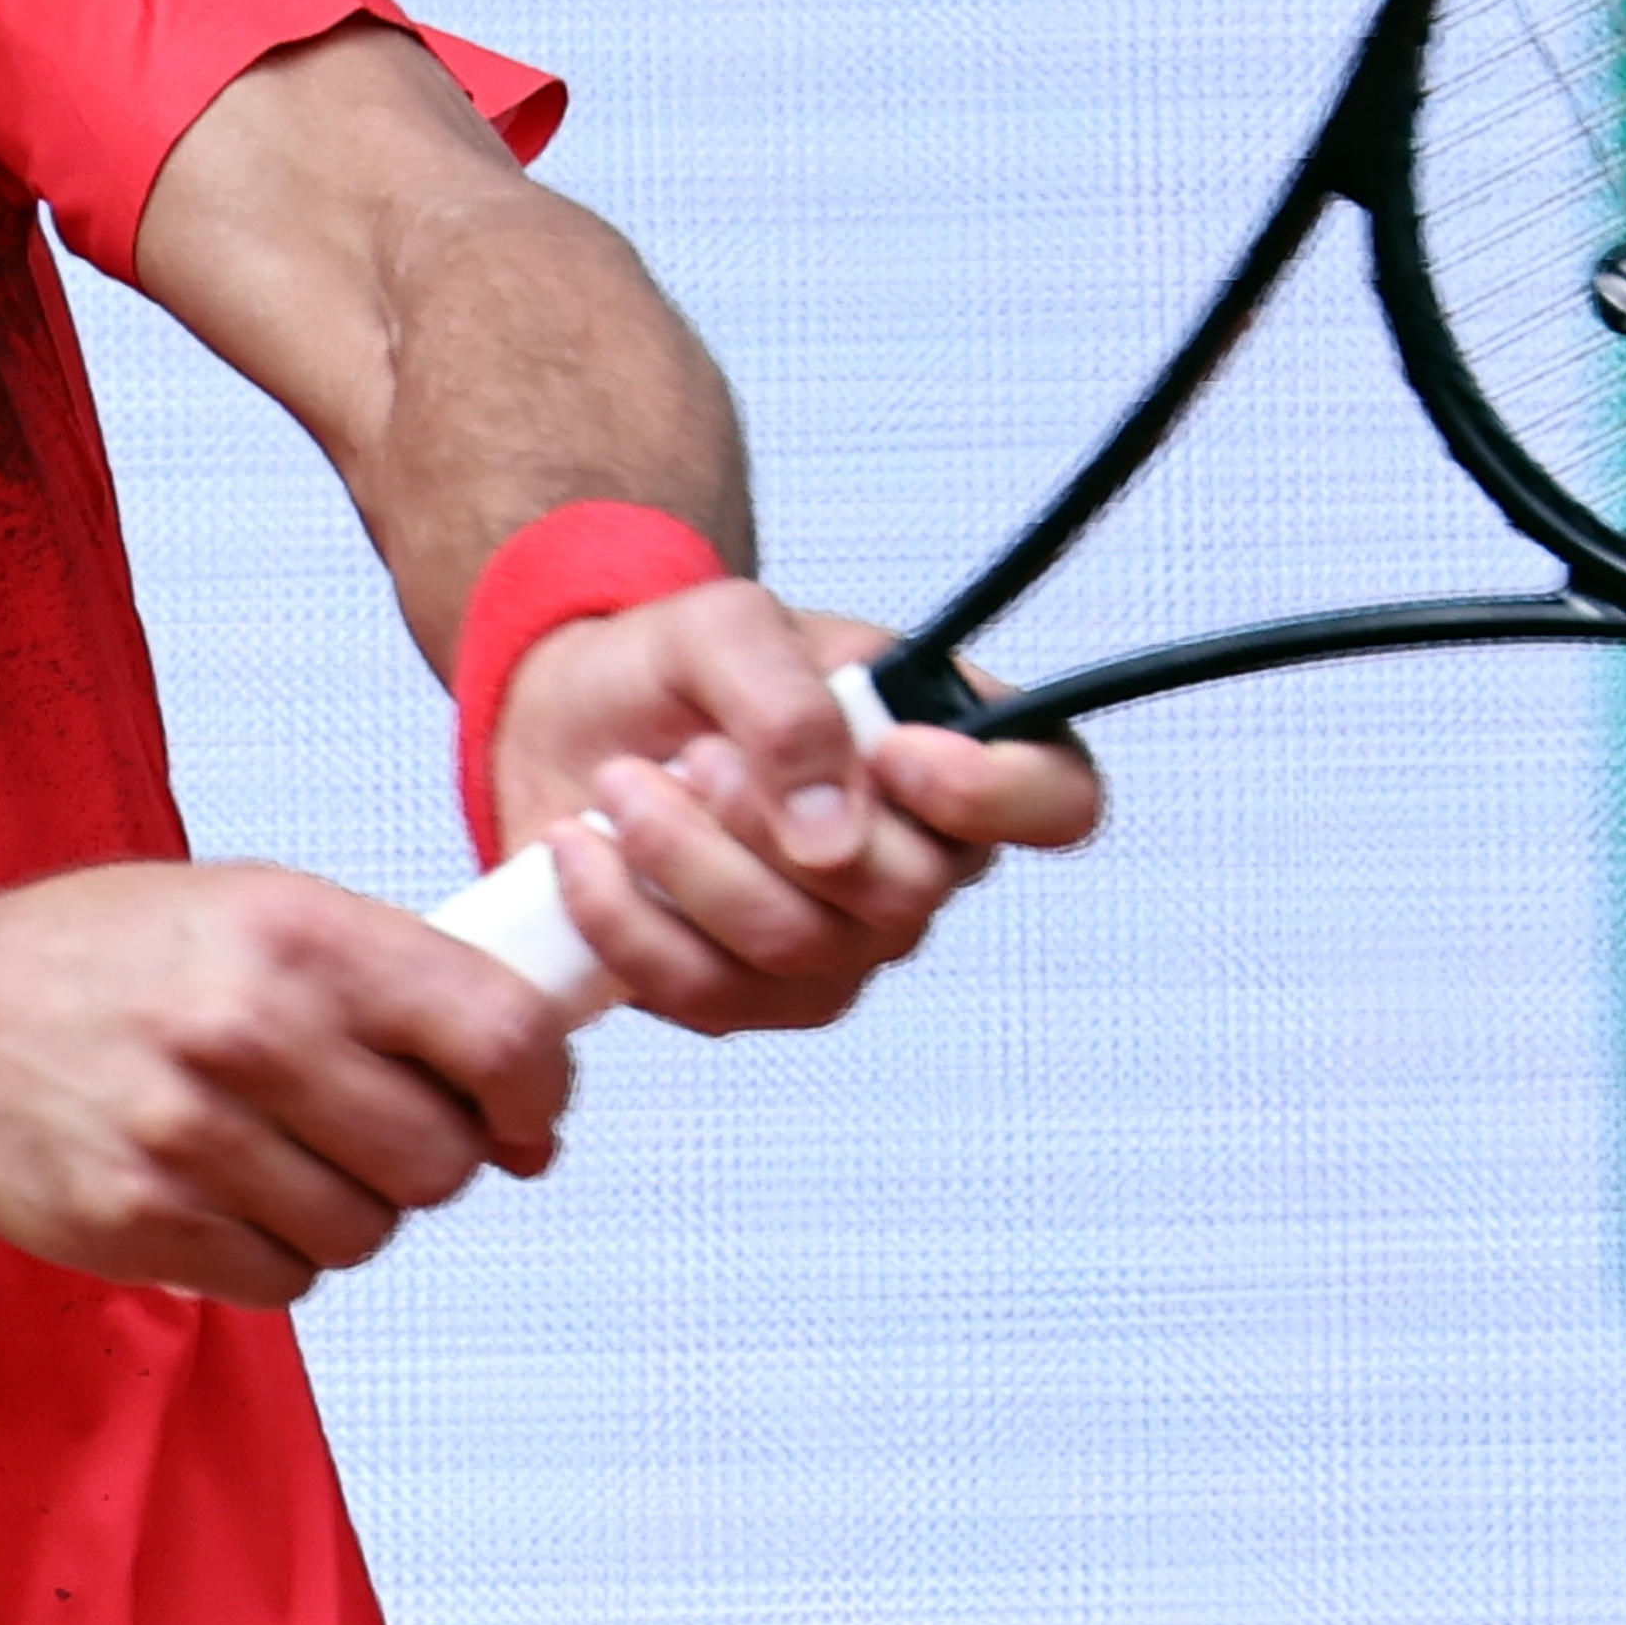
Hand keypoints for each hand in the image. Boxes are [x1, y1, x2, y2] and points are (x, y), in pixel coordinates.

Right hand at [0, 863, 572, 1306]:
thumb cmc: (115, 959)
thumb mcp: (259, 907)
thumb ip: (393, 978)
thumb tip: (526, 1086)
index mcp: (299, 933)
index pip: (499, 1036)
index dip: (538, 1092)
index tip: (525, 1112)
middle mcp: (249, 1031)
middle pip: (442, 1156)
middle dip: (437, 1157)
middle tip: (381, 1128)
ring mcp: (191, 1138)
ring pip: (368, 1230)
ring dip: (352, 1208)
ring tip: (286, 1154)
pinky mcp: (144, 1225)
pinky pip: (286, 1280)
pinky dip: (278, 1251)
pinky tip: (228, 1192)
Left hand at [485, 580, 1104, 1035]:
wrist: (566, 723)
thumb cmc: (670, 666)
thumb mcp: (723, 626)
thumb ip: (789, 702)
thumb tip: (832, 836)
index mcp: (952, 747)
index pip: (1059, 800)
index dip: (1000, 796)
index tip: (896, 756)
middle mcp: (918, 860)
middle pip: (904, 895)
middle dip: (770, 822)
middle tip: (695, 754)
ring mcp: (841, 944)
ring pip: (796, 949)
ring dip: (687, 860)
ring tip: (625, 786)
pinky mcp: (749, 998)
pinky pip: (707, 995)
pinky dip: (628, 918)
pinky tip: (585, 851)